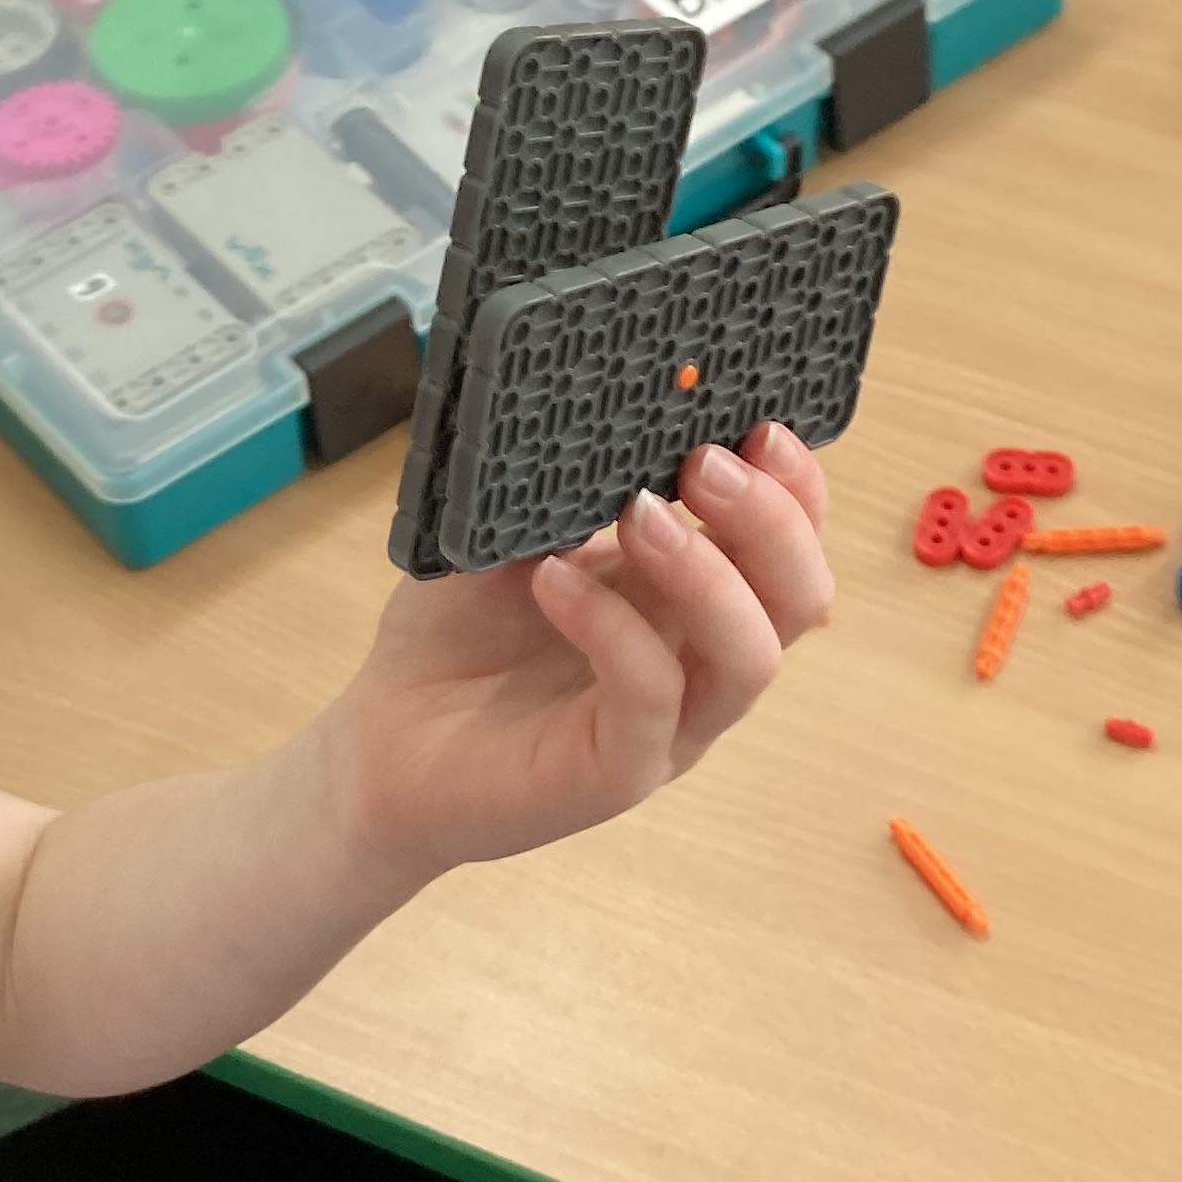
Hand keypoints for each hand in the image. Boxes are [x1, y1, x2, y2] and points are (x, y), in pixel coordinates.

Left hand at [325, 423, 835, 883]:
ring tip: (640, 513)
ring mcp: (668, 724)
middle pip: (800, 598)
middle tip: (705, 464)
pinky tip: (553, 580)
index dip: (798, 486)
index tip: (761, 424)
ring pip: (749, 657)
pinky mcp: (616, 770)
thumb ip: (569, 487)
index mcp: (689, 595)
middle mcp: (697, 660)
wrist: (381, 741)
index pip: (789, 544)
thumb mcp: (513, 537)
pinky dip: (612, 626)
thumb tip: (604, 411)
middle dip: (771, 520)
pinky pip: (649, 697)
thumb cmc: (456, 635)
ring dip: (708, 572)